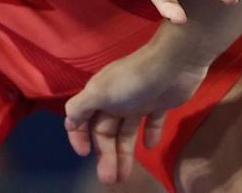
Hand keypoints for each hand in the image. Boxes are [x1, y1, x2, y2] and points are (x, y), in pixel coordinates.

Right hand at [64, 44, 207, 184]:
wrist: (173, 63)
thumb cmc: (133, 80)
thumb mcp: (100, 92)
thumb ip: (81, 107)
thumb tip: (68, 122)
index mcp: (101, 94)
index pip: (84, 119)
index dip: (80, 136)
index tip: (84, 154)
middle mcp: (117, 98)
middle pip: (106, 131)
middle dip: (105, 154)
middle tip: (109, 179)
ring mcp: (139, 101)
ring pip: (127, 132)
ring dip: (124, 153)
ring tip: (123, 176)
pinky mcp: (159, 104)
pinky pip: (152, 123)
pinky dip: (150, 136)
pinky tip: (150, 146)